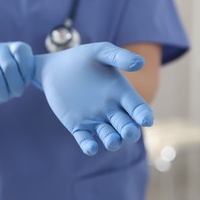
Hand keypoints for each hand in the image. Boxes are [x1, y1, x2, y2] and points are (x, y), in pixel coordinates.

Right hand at [0, 42, 33, 119]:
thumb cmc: (8, 84)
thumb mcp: (22, 78)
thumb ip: (29, 74)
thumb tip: (36, 77)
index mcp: (12, 48)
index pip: (21, 51)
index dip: (26, 70)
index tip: (26, 82)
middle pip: (9, 66)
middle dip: (15, 85)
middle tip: (16, 94)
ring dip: (2, 91)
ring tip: (4, 96)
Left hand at [34, 42, 153, 155]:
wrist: (54, 68)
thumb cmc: (81, 58)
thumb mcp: (100, 52)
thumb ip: (119, 56)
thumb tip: (140, 63)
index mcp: (121, 93)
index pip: (138, 108)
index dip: (144, 115)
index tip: (145, 119)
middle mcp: (112, 109)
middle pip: (127, 126)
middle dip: (130, 131)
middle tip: (128, 131)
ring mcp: (95, 120)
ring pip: (110, 137)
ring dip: (113, 141)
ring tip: (113, 141)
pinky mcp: (78, 126)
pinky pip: (86, 140)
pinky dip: (89, 146)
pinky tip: (90, 147)